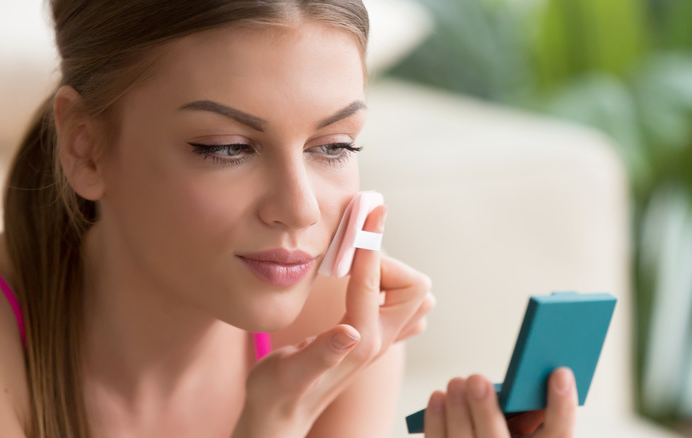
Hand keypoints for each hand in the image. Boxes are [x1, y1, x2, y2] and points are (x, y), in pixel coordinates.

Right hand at [233, 206, 434, 437]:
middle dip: (385, 259)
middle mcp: (378, 340)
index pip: (373, 281)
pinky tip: (355, 278)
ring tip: (351, 260)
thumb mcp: (289, 374)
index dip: (369, 243)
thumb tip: (350, 332)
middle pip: (414, 286)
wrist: (280, 417)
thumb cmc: (276, 394)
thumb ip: (321, 353)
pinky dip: (384, 281)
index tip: (368, 211)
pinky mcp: (371, 338)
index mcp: (360, 342)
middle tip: (350, 247)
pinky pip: (398, 304)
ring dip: (387, 269)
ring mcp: (378, 340)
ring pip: (410, 294)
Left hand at [424, 368, 577, 437]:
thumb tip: (525, 371)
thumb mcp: (529, 427)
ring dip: (457, 411)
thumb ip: (530, 408)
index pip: (560, 434)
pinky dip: (437, 420)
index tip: (560, 372)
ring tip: (456, 382)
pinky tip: (439, 396)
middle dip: (485, 410)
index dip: (563, 406)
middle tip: (476, 378)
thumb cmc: (509, 433)